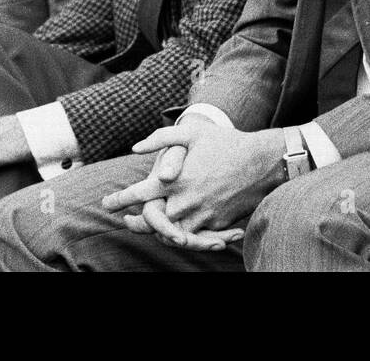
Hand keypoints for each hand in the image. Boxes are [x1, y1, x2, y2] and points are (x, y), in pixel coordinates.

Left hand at [103, 119, 282, 244]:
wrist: (264, 162)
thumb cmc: (226, 143)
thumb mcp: (192, 132)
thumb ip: (161, 138)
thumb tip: (135, 148)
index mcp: (176, 179)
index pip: (138, 195)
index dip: (119, 200)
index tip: (106, 204)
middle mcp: (185, 201)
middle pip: (151, 222)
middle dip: (135, 223)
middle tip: (125, 221)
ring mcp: (202, 216)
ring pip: (170, 233)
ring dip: (158, 231)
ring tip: (149, 226)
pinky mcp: (216, 225)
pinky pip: (194, 237)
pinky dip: (183, 235)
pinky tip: (176, 229)